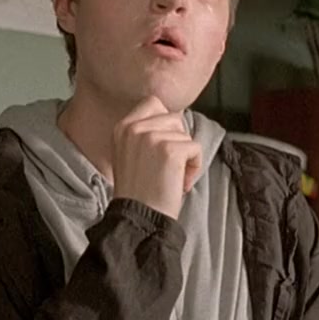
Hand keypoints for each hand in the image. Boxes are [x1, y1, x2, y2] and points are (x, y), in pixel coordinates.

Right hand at [111, 96, 203, 218]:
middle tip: (167, 167)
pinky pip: (196, 148)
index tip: (163, 149)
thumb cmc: (140, 191)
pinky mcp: (169, 150)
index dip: (166, 124)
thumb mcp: (130, 153)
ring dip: (186, 156)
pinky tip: (179, 183)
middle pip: (175, 118)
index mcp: (122, 127)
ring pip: (186, 134)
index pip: (153, 103)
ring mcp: (151, 137)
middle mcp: (134, 128)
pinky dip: (194, 167)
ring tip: (171, 177)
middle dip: (178, 142)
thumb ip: (145, 132)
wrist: (139, 217)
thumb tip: (175, 118)